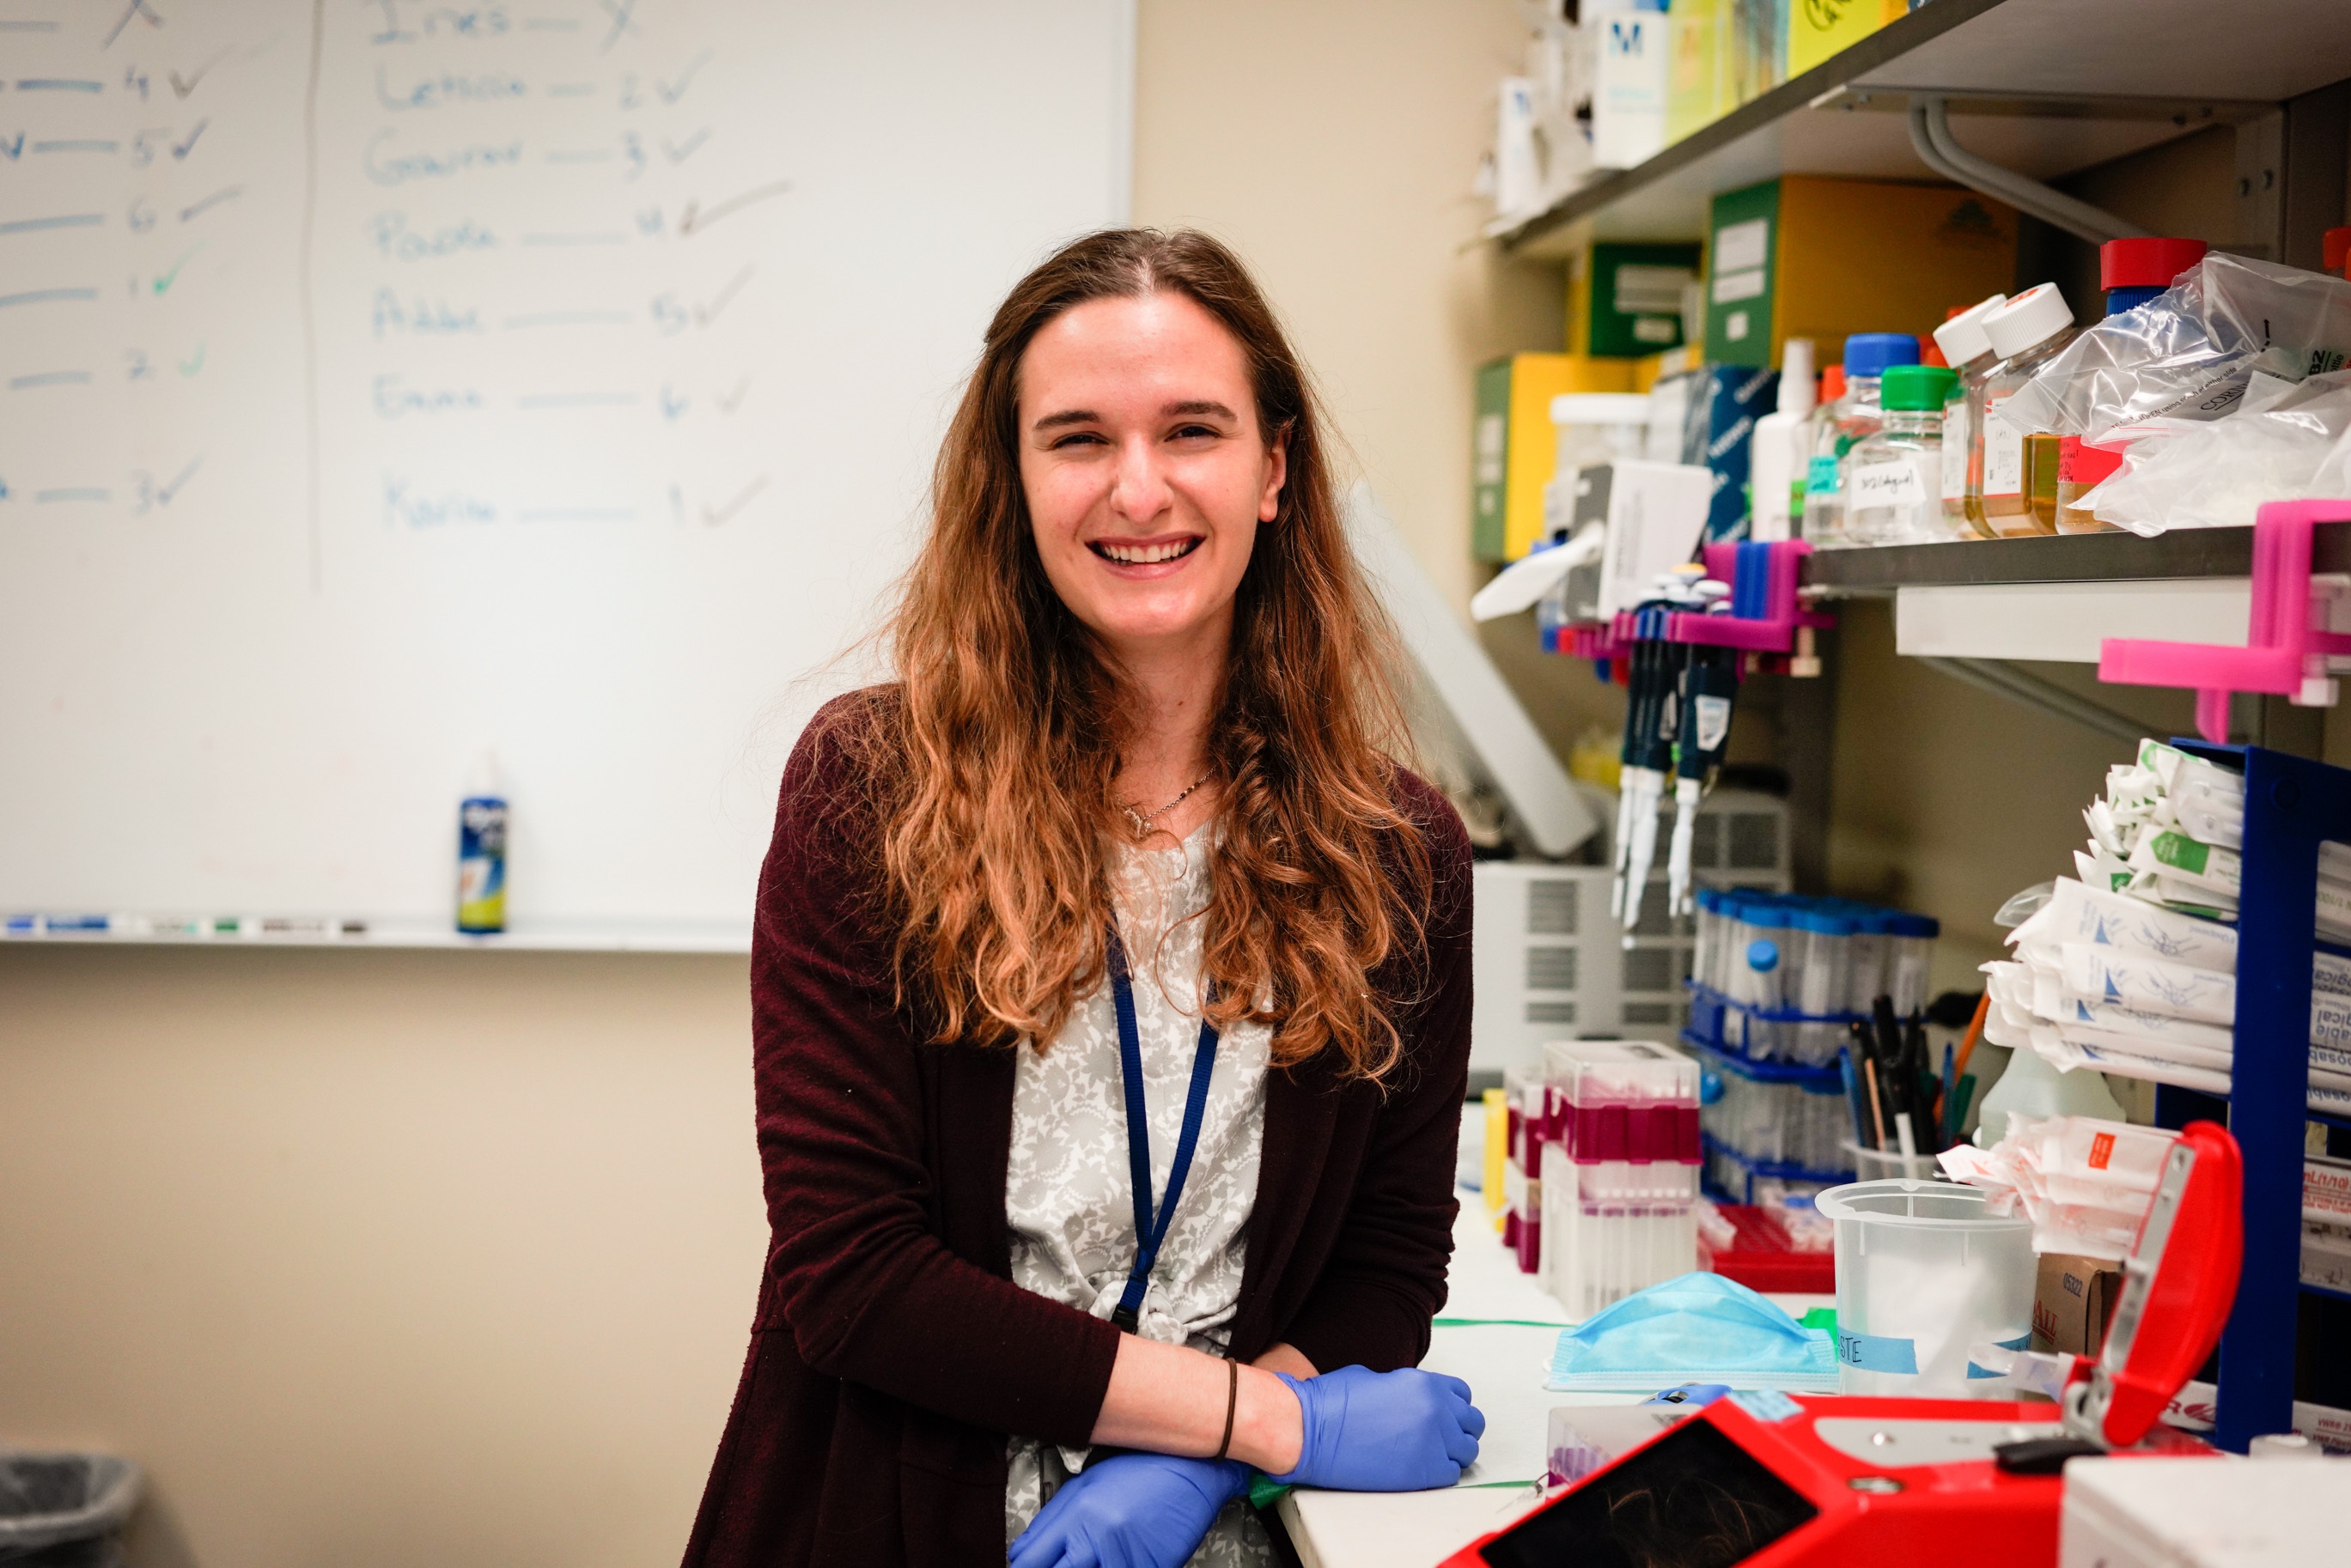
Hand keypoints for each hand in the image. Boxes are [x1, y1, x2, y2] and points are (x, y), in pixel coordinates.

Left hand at [1007, 1452, 1249, 1567]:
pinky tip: (1111, 1561)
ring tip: (1089, 1562)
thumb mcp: (1087, 1483)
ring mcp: (1125, 1559)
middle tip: (1052, 1566)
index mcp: (1077, 1515)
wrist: (1194, 1469)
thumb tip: (1025, 1550)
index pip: (1028, 1558)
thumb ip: (1053, 1519)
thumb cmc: (1142, 1469)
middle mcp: (1098, 1540)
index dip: (1023, 1566)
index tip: (1025, 1566)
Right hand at [1267, 1366, 1483, 1491]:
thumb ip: (1402, 1389)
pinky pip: (1452, 1474)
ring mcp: (1433, 1442)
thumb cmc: (1331, 1403)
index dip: (1452, 1407)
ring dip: (1453, 1453)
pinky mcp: (1424, 1472)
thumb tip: (1407, 1402)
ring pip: (1467, 1451)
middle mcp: (1437, 1410)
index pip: (1462, 1395)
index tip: (1443, 1416)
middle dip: (1459, 1430)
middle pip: (1472, 1423)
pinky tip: (1420, 1469)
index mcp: (1424, 1384)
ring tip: (1430, 1456)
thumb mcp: (1373, 1379)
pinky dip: (1441, 1473)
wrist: (1311, 1430)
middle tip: (1441, 1439)